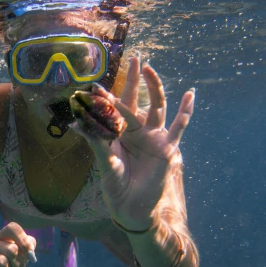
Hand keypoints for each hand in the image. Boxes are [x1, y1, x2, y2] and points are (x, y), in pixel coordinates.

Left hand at [70, 57, 194, 229]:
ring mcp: (153, 138)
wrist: (131, 208)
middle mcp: (137, 132)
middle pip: (137, 100)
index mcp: (120, 134)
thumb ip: (94, 141)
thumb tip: (75, 122)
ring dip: (154, 87)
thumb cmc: (115, 186)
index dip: (106, 98)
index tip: (95, 86)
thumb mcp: (104, 161)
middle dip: (134, 80)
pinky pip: (178, 127)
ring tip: (150, 69)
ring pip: (156, 106)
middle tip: (135, 58)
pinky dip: (186, 111)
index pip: (114, 110)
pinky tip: (191, 95)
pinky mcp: (167, 148)